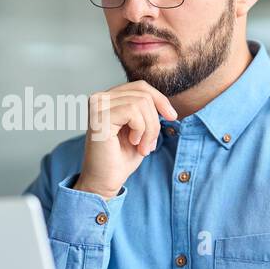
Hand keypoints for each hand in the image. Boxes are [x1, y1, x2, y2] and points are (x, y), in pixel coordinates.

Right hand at [73, 80, 177, 198]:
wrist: (104, 182)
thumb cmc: (120, 159)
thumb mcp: (141, 130)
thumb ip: (147, 112)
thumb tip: (165, 104)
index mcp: (108, 99)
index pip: (140, 86)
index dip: (160, 99)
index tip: (172, 117)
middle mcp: (99, 98)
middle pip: (143, 94)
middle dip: (155, 120)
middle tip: (150, 144)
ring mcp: (97, 106)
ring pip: (141, 102)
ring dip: (149, 129)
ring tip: (142, 147)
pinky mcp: (98, 117)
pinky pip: (133, 112)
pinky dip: (141, 130)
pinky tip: (133, 143)